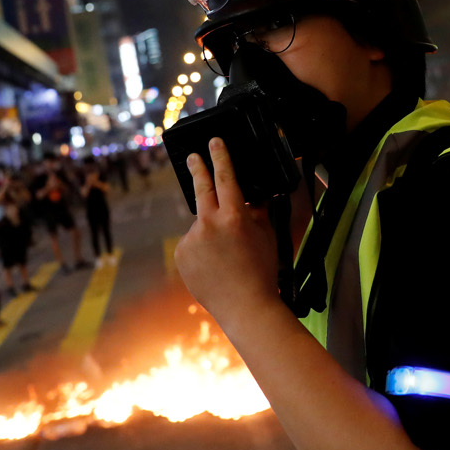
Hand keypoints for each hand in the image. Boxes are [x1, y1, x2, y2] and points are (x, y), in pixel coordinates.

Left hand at [174, 138, 281, 323]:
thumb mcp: (267, 235)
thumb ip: (257, 211)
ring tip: (226, 257)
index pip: (226, 177)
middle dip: (197, 168)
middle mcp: (209, 224)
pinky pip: (191, 243)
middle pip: (201, 188)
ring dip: (210, 231)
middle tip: (192, 156)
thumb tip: (254, 194)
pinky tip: (213, 265)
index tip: (214, 142)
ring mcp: (192, 240)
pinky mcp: (182, 254)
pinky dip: (201, 249)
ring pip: (200, 224)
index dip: (220, 156)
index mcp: (234, 217)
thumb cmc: (261, 271)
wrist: (245, 307)